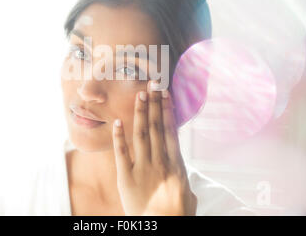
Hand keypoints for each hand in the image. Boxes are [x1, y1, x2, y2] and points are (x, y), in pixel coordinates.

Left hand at [112, 80, 196, 215]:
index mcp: (176, 164)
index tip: (165, 94)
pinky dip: (119, 137)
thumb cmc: (177, 215)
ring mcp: (143, 169)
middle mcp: (160, 162)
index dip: (168, 110)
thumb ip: (184, 179)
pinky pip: (122, 154)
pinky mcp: (126, 178)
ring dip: (140, 113)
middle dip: (154, 104)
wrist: (162, 229)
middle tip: (152, 85)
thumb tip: (184, 175)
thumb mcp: (188, 195)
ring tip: (139, 95)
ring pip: (141, 135)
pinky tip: (117, 122)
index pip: (171, 131)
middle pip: (157, 127)